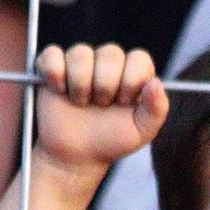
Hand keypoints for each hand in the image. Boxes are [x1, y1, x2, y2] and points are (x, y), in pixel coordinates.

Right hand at [34, 43, 168, 170]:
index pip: (139, 58)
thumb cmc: (111, 141)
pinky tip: (60, 92)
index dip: (131, 81)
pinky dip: (55, 74)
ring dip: (80, 84)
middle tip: (101, 106)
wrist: (76, 156)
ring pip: (81, 53)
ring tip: (81, 103)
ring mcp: (80, 62)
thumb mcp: (141, 132)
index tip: (123, 103)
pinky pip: (52, 55)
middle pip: (111, 53)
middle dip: (105, 86)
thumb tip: (156, 83)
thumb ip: (156, 110)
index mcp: (133, 74)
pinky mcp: (53, 65)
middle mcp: (108, 63)